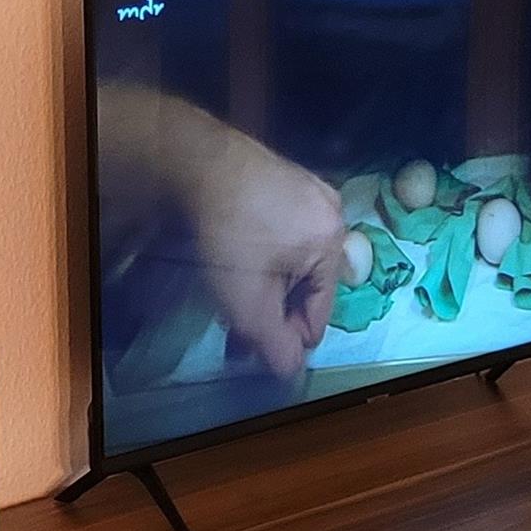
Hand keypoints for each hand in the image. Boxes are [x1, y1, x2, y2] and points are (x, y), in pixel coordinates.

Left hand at [184, 139, 346, 391]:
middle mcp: (332, 213)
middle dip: (275, 309)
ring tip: (233, 296)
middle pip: (308, 284)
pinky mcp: (285, 177)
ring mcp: (310, 190)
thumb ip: (272, 339)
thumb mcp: (246, 297)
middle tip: (238, 328)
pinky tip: (235, 258)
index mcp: (333, 242)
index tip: (255, 347)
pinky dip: (264, 253)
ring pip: (294, 258)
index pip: (322, 312)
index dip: (289, 336)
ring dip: (267, 283)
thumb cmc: (226, 231)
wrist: (197, 160)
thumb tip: (291, 370)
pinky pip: (284, 230)